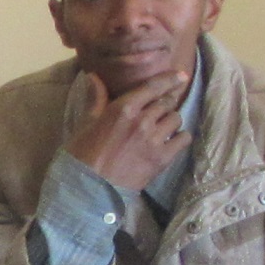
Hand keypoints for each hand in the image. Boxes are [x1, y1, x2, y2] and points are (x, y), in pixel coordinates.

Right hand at [68, 69, 192, 192]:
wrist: (88, 190)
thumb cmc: (81, 156)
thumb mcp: (86, 124)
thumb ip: (96, 100)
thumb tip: (94, 76)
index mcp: (123, 108)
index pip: (153, 87)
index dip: (169, 78)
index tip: (181, 75)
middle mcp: (142, 120)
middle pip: (166, 102)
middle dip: (165, 102)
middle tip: (161, 107)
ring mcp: (154, 140)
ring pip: (176, 119)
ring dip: (170, 120)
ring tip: (163, 127)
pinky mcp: (162, 159)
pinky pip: (183, 139)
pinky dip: (180, 138)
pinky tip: (173, 141)